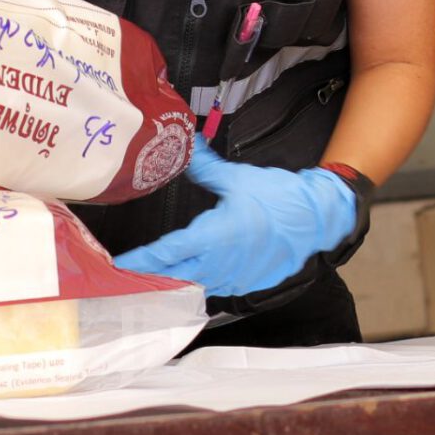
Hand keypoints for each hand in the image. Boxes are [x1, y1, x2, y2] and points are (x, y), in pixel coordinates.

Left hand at [113, 143, 358, 299]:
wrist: (317, 219)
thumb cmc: (280, 199)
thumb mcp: (239, 179)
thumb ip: (207, 168)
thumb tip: (188, 148)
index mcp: (211, 237)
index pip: (164, 254)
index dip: (138, 260)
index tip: (117, 264)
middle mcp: (218, 264)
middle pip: (172, 276)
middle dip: (149, 274)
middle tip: (127, 273)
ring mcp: (233, 278)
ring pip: (193, 284)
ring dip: (173, 280)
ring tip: (153, 276)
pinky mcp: (246, 284)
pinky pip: (214, 287)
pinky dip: (198, 282)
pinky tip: (192, 275)